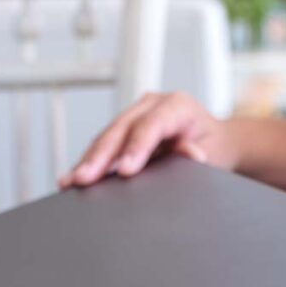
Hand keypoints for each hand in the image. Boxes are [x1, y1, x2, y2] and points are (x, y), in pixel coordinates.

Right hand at [59, 92, 236, 188]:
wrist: (215, 143)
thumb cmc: (215, 149)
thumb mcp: (214, 154)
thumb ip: (197, 154)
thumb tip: (188, 155)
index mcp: (178, 105)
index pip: (152, 126)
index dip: (136, 148)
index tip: (125, 171)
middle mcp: (153, 104)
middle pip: (121, 129)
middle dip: (101, 156)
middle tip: (84, 178)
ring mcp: (136, 114)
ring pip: (107, 137)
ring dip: (88, 160)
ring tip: (70, 181)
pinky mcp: (125, 129)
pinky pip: (105, 145)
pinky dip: (90, 162)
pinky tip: (70, 178)